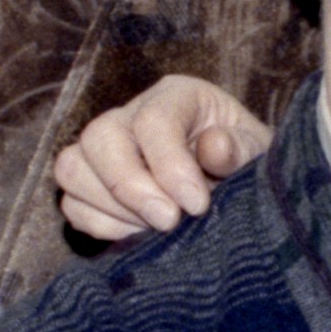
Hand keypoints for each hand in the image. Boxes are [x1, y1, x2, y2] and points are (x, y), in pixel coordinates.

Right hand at [54, 76, 272, 239]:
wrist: (237, 187)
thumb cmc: (247, 162)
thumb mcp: (258, 151)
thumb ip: (241, 148)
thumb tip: (214, 147)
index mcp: (177, 96)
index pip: (153, 120)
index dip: (169, 165)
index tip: (197, 205)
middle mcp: (132, 115)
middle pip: (99, 136)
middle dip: (130, 186)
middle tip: (168, 221)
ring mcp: (106, 150)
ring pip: (72, 167)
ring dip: (111, 206)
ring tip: (155, 228)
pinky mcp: (92, 185)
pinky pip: (72, 204)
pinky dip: (101, 225)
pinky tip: (139, 235)